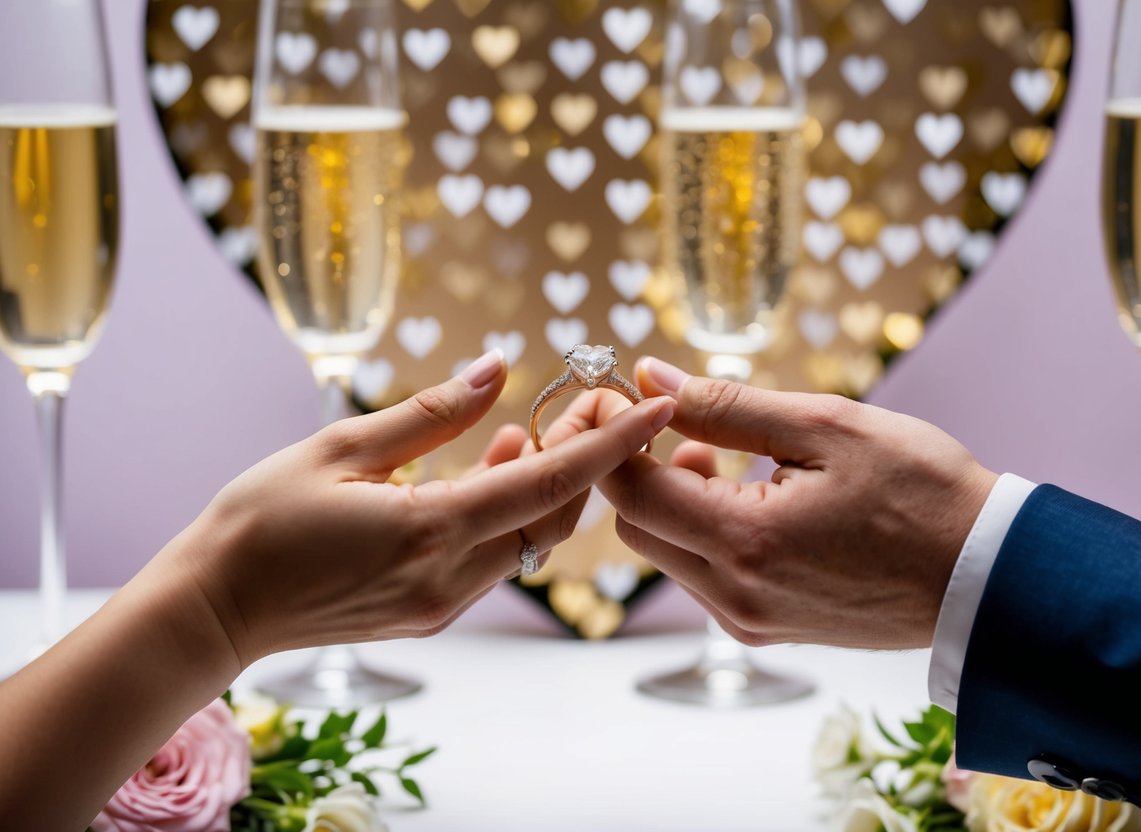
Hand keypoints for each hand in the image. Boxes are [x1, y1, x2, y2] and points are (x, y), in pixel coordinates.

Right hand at [155, 350, 674, 665]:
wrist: (215, 608)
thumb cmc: (261, 519)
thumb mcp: (341, 447)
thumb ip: (430, 412)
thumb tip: (496, 367)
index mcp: (433, 530)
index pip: (551, 481)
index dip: (612, 443)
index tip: (656, 407)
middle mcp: (452, 577)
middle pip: (556, 515)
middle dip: (586, 457)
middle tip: (589, 401)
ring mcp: (445, 603)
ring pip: (532, 539)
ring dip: (548, 484)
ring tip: (538, 425)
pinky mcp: (433, 613)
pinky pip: (499, 557)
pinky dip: (514, 512)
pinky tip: (496, 468)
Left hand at [593, 357, 996, 649]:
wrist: (990, 577)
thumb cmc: (922, 493)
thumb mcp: (827, 427)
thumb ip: (727, 405)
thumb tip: (653, 378)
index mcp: (745, 542)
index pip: (631, 494)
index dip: (616, 438)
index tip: (634, 398)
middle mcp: (735, 596)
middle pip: (637, 530)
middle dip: (645, 469)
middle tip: (693, 427)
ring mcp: (750, 621)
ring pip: (668, 555)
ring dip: (677, 502)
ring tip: (734, 461)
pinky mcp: (768, 629)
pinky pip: (704, 578)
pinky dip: (706, 533)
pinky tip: (755, 501)